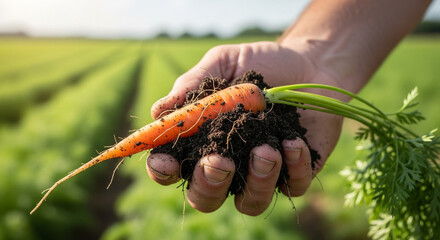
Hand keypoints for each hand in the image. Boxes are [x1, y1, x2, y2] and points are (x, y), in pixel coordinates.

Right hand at [147, 41, 344, 215]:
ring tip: (266, 150)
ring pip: (250, 203)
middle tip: (219, 163)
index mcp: (203, 140)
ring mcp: (262, 174)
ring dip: (255, 182)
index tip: (166, 161)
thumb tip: (158, 111)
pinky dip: (292, 169)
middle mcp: (229, 165)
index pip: (172, 167)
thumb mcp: (224, 63)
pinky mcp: (296, 174)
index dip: (163, 170)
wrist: (309, 64)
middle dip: (208, 185)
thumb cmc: (261, 64)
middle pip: (206, 197)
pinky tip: (293, 142)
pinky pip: (291, 188)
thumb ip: (193, 84)